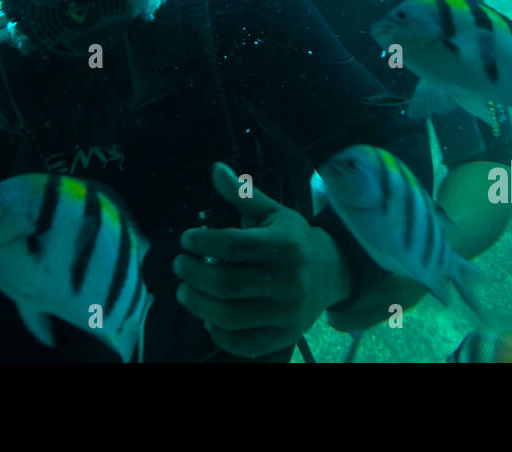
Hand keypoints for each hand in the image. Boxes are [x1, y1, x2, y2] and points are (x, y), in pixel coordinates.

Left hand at [174, 162, 351, 357]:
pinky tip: (208, 316)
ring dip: (198, 304)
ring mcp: (287, 313)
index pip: (234, 245)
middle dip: (193, 275)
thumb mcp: (272, 212)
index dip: (203, 243)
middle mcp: (289, 281)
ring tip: (184, 291)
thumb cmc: (293, 240)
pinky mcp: (284, 336)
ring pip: (229, 316)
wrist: (331, 272)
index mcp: (286, 245)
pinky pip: (243, 343)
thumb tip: (215, 169)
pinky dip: (218, 333)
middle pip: (226, 284)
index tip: (187, 239)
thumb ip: (242, 194)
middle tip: (180, 266)